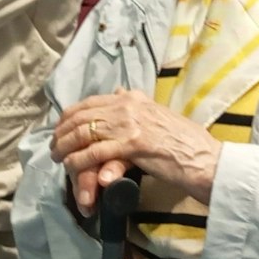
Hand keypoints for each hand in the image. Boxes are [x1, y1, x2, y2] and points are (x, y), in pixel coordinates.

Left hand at [52, 89, 221, 206]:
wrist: (204, 158)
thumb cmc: (183, 142)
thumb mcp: (158, 115)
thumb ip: (137, 105)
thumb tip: (121, 93)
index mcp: (134, 99)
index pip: (91, 103)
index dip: (70, 116)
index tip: (60, 128)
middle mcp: (129, 106)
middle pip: (83, 116)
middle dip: (63, 132)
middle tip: (54, 146)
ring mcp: (131, 124)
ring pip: (85, 133)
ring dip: (65, 146)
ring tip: (58, 157)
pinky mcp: (133, 144)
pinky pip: (96, 151)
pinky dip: (79, 159)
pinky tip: (71, 166)